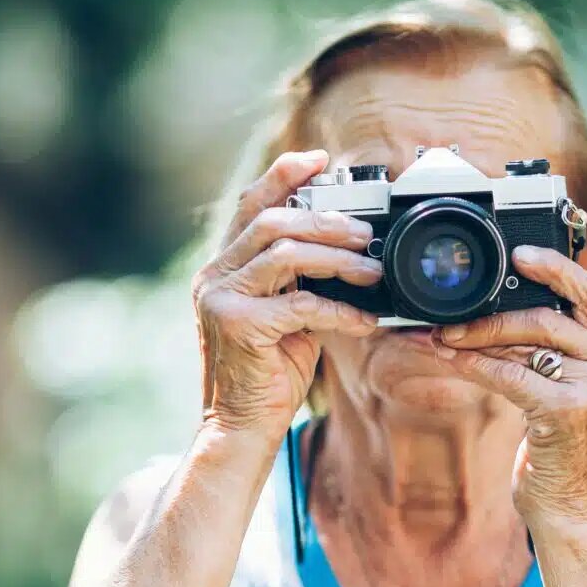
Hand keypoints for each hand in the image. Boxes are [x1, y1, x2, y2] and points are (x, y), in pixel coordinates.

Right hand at [192, 150, 381, 440]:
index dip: (284, 175)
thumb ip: (300, 279)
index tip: (320, 159)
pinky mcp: (237, 325)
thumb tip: (348, 248)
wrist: (242, 426)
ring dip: (337, 259)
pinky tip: (364, 319)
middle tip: (367, 234)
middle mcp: (214, 277)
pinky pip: (299, 304)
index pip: (250, 205)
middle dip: (326, 221)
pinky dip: (338, 309)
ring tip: (372, 272)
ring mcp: (220, 299)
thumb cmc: (268, 373)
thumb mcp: (286, 315)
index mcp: (223, 268)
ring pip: (284, 254)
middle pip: (272, 223)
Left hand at [431, 245, 586, 529]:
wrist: (579, 514)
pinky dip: (473, 365)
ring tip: (439, 338)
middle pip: (548, 316)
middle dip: (491, 316)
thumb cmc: (568, 455)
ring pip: (526, 341)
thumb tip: (503, 314)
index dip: (554, 266)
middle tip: (448, 320)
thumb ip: (558, 353)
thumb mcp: (574, 394)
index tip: (517, 254)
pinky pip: (509, 374)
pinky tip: (448, 359)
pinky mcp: (569, 409)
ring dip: (474, 338)